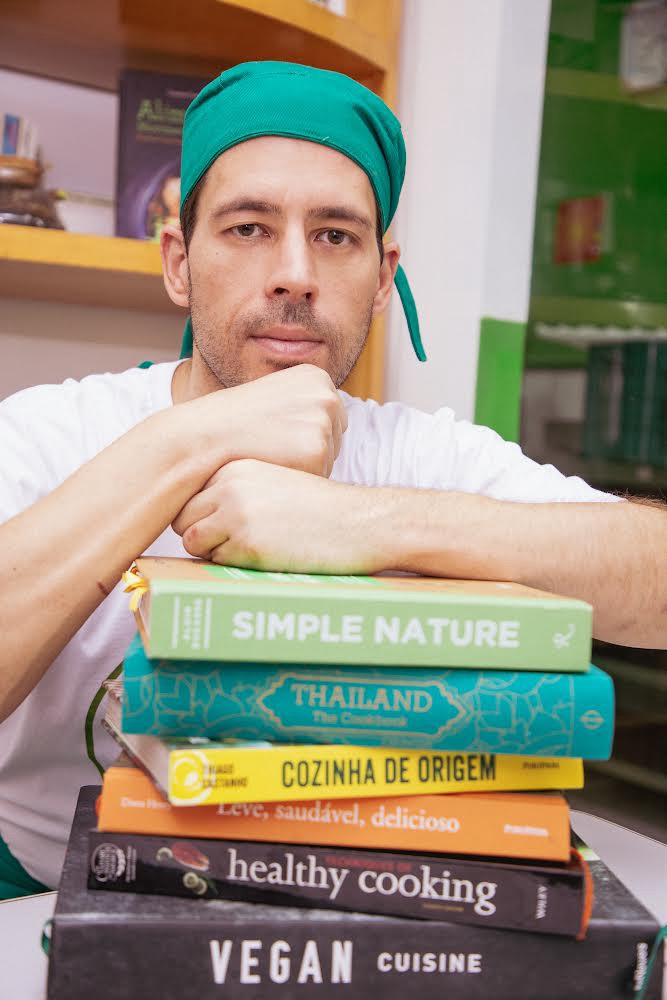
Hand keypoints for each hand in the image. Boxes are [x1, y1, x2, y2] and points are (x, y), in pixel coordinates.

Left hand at [172, 459, 393, 573]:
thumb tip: (193, 510)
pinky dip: (232, 564)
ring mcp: (236, 514)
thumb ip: (236, 486)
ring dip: (213, 550)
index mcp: (236, 467)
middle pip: (183, 518)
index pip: (189, 494)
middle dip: (201, 533)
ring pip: (193, 541)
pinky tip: (263, 554)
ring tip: (249, 547)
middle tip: (232, 541)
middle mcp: (230, 486)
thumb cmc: (317, 507)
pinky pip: (215, 562)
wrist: (356, 522)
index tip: (221, 523)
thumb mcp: (273, 479)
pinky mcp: (247, 544)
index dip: (202, 514)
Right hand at [186, 364, 346, 477]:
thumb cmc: (234, 422)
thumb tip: (332, 422)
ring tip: (268, 453)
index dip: (300, 433)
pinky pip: (319, 477)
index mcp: (317, 377)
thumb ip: (304, 404)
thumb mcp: (274, 397)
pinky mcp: (318, 450)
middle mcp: (327, 394)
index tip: (274, 431)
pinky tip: (272, 465)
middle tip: (270, 444)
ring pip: (329, 461)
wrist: (204, 436)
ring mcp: (324, 421)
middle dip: (308, 450)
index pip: (331, 419)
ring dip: (303, 466)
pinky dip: (297, 480)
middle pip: (335, 439)